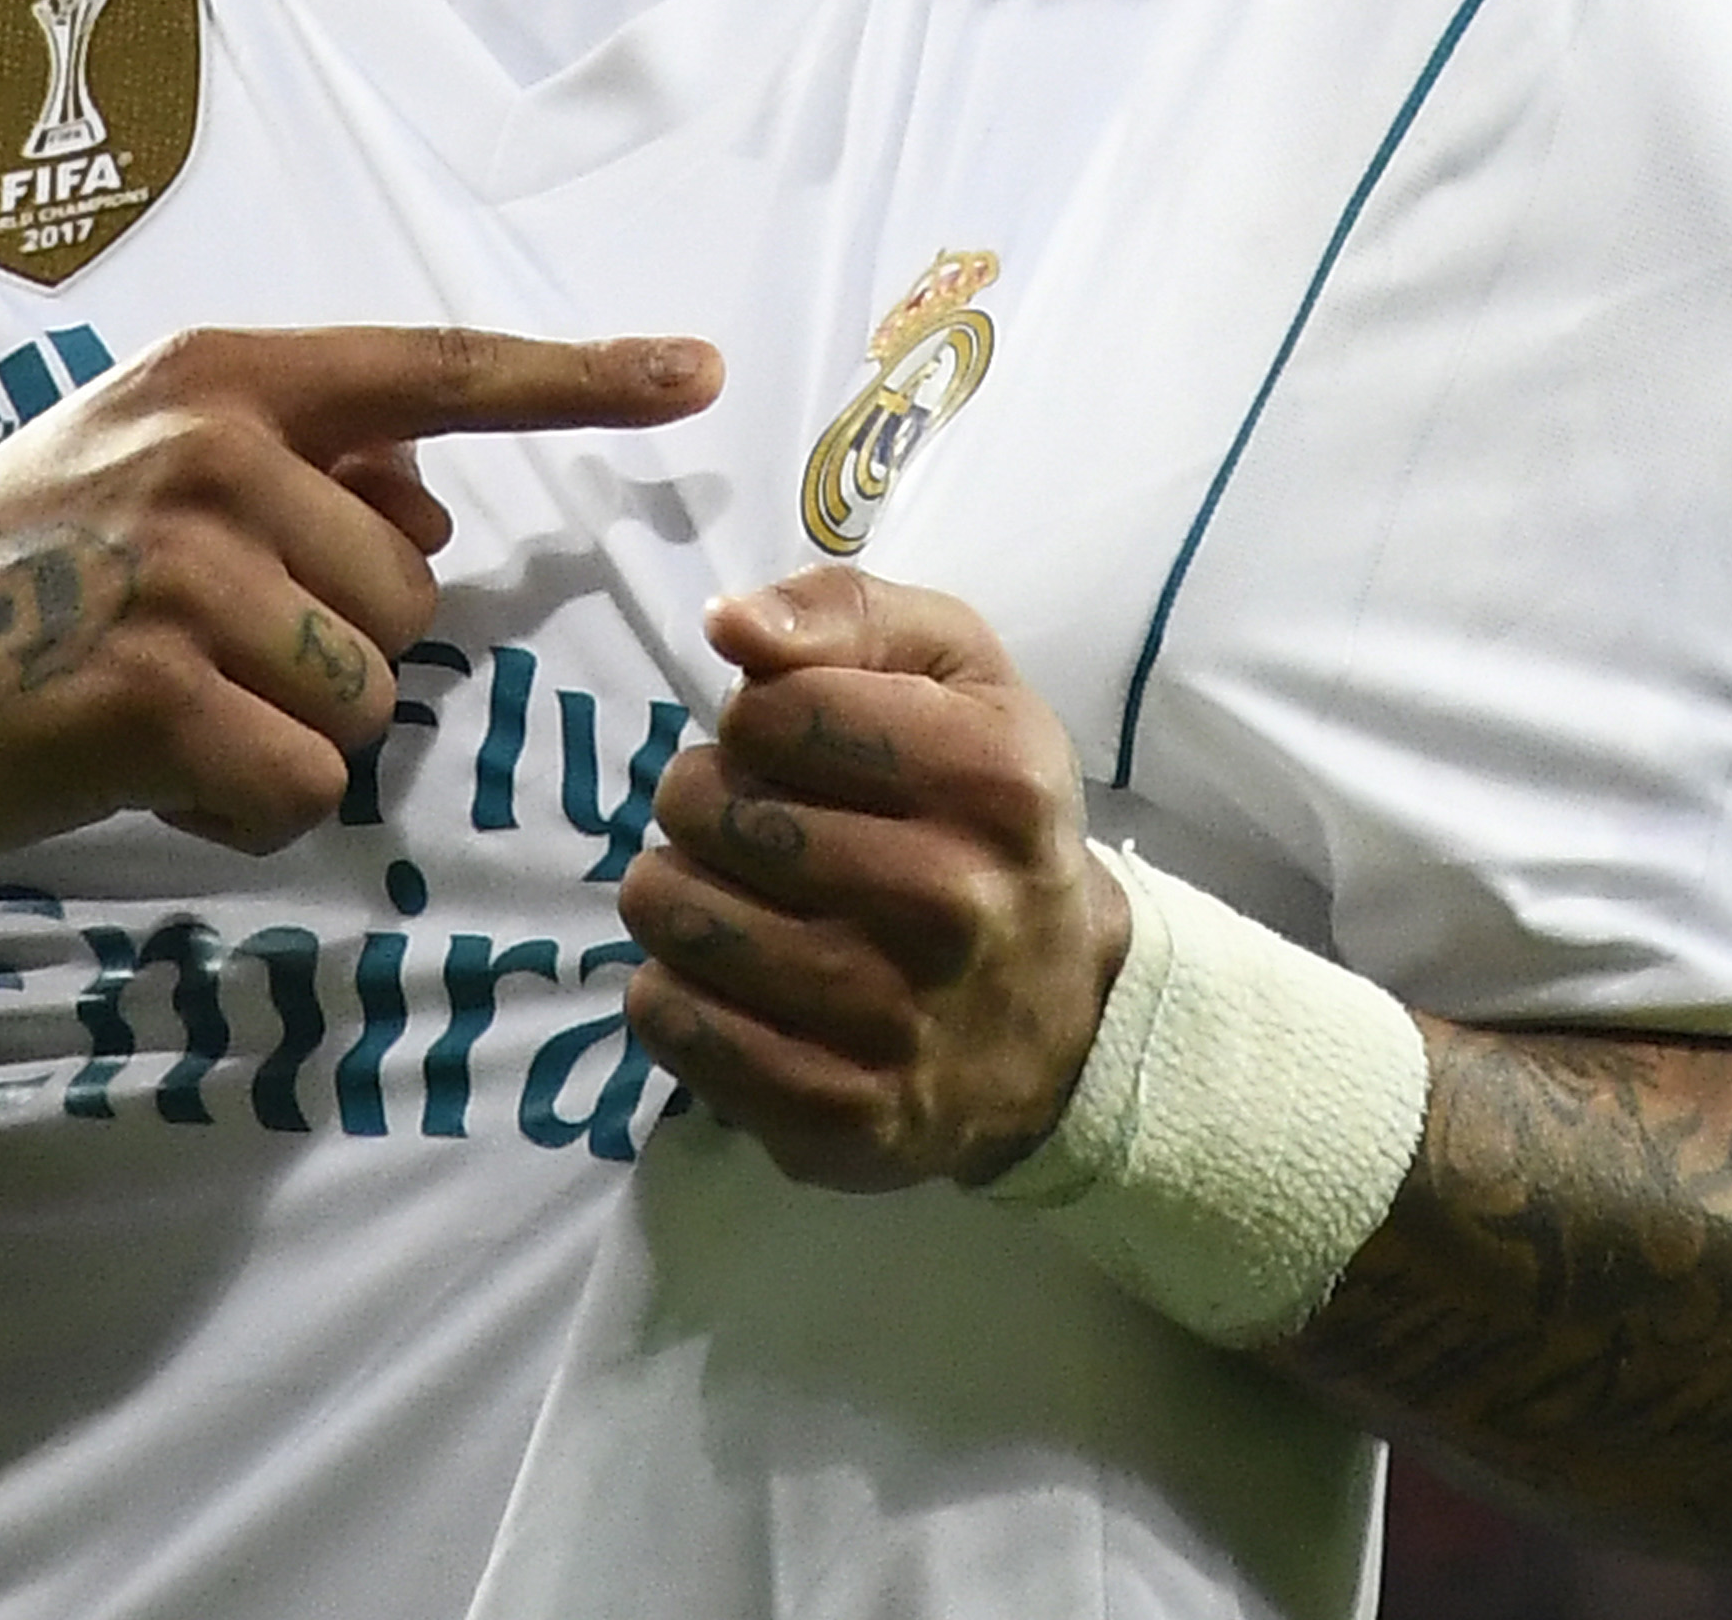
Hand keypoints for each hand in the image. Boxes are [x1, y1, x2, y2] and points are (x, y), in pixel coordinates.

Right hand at [0, 326, 717, 872]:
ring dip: (288, 738)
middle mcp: (211, 451)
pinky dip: (245, 810)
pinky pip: (305, 783)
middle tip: (196, 656)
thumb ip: (299, 467)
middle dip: (333, 656)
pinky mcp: (155, 689)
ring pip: (368, 699)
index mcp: (221, 376)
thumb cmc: (12, 578)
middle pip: (411, 596)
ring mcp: (183, 567)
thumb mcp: (143, 467)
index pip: (435, 370)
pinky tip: (153, 776)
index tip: (700, 375)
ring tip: (164, 711)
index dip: (580, 378)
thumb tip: (431, 514)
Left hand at [615, 568, 1133, 1192]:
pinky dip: (669, 989)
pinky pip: (673, 1023)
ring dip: (673, 891)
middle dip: (702, 800)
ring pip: (676, 914)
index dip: (755, 719)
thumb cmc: (986, 818)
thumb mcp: (960, 679)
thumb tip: (730, 626)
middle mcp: (954, 902)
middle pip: (711, 809)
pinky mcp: (842, 1117)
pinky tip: (719, 977)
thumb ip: (847, 614)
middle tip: (744, 824)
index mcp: (993, 778)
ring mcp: (898, 1021)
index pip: (771, 711)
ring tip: (722, 893)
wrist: (1063, 1019)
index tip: (785, 748)